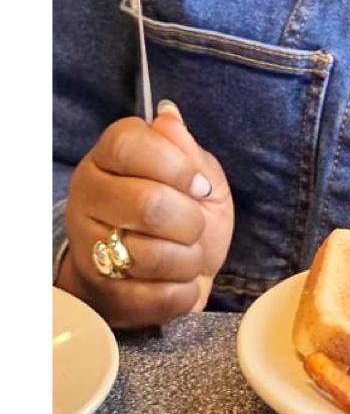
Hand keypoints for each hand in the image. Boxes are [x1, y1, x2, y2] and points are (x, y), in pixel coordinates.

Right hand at [57, 102, 233, 327]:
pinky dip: (184, 292)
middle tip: (196, 226)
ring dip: (189, 259)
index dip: (175, 166)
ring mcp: (87, 247)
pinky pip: (155, 296)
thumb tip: (169, 117)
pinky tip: (181, 282)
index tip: (199, 185)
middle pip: (147, 203)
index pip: (127, 144)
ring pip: (150, 254)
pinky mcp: (100, 293)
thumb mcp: (198, 176)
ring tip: (187, 255)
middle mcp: (87, 197)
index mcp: (108, 159)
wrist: (162, 274)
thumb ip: (187, 150)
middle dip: (191, 220)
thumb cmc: (182, 216)